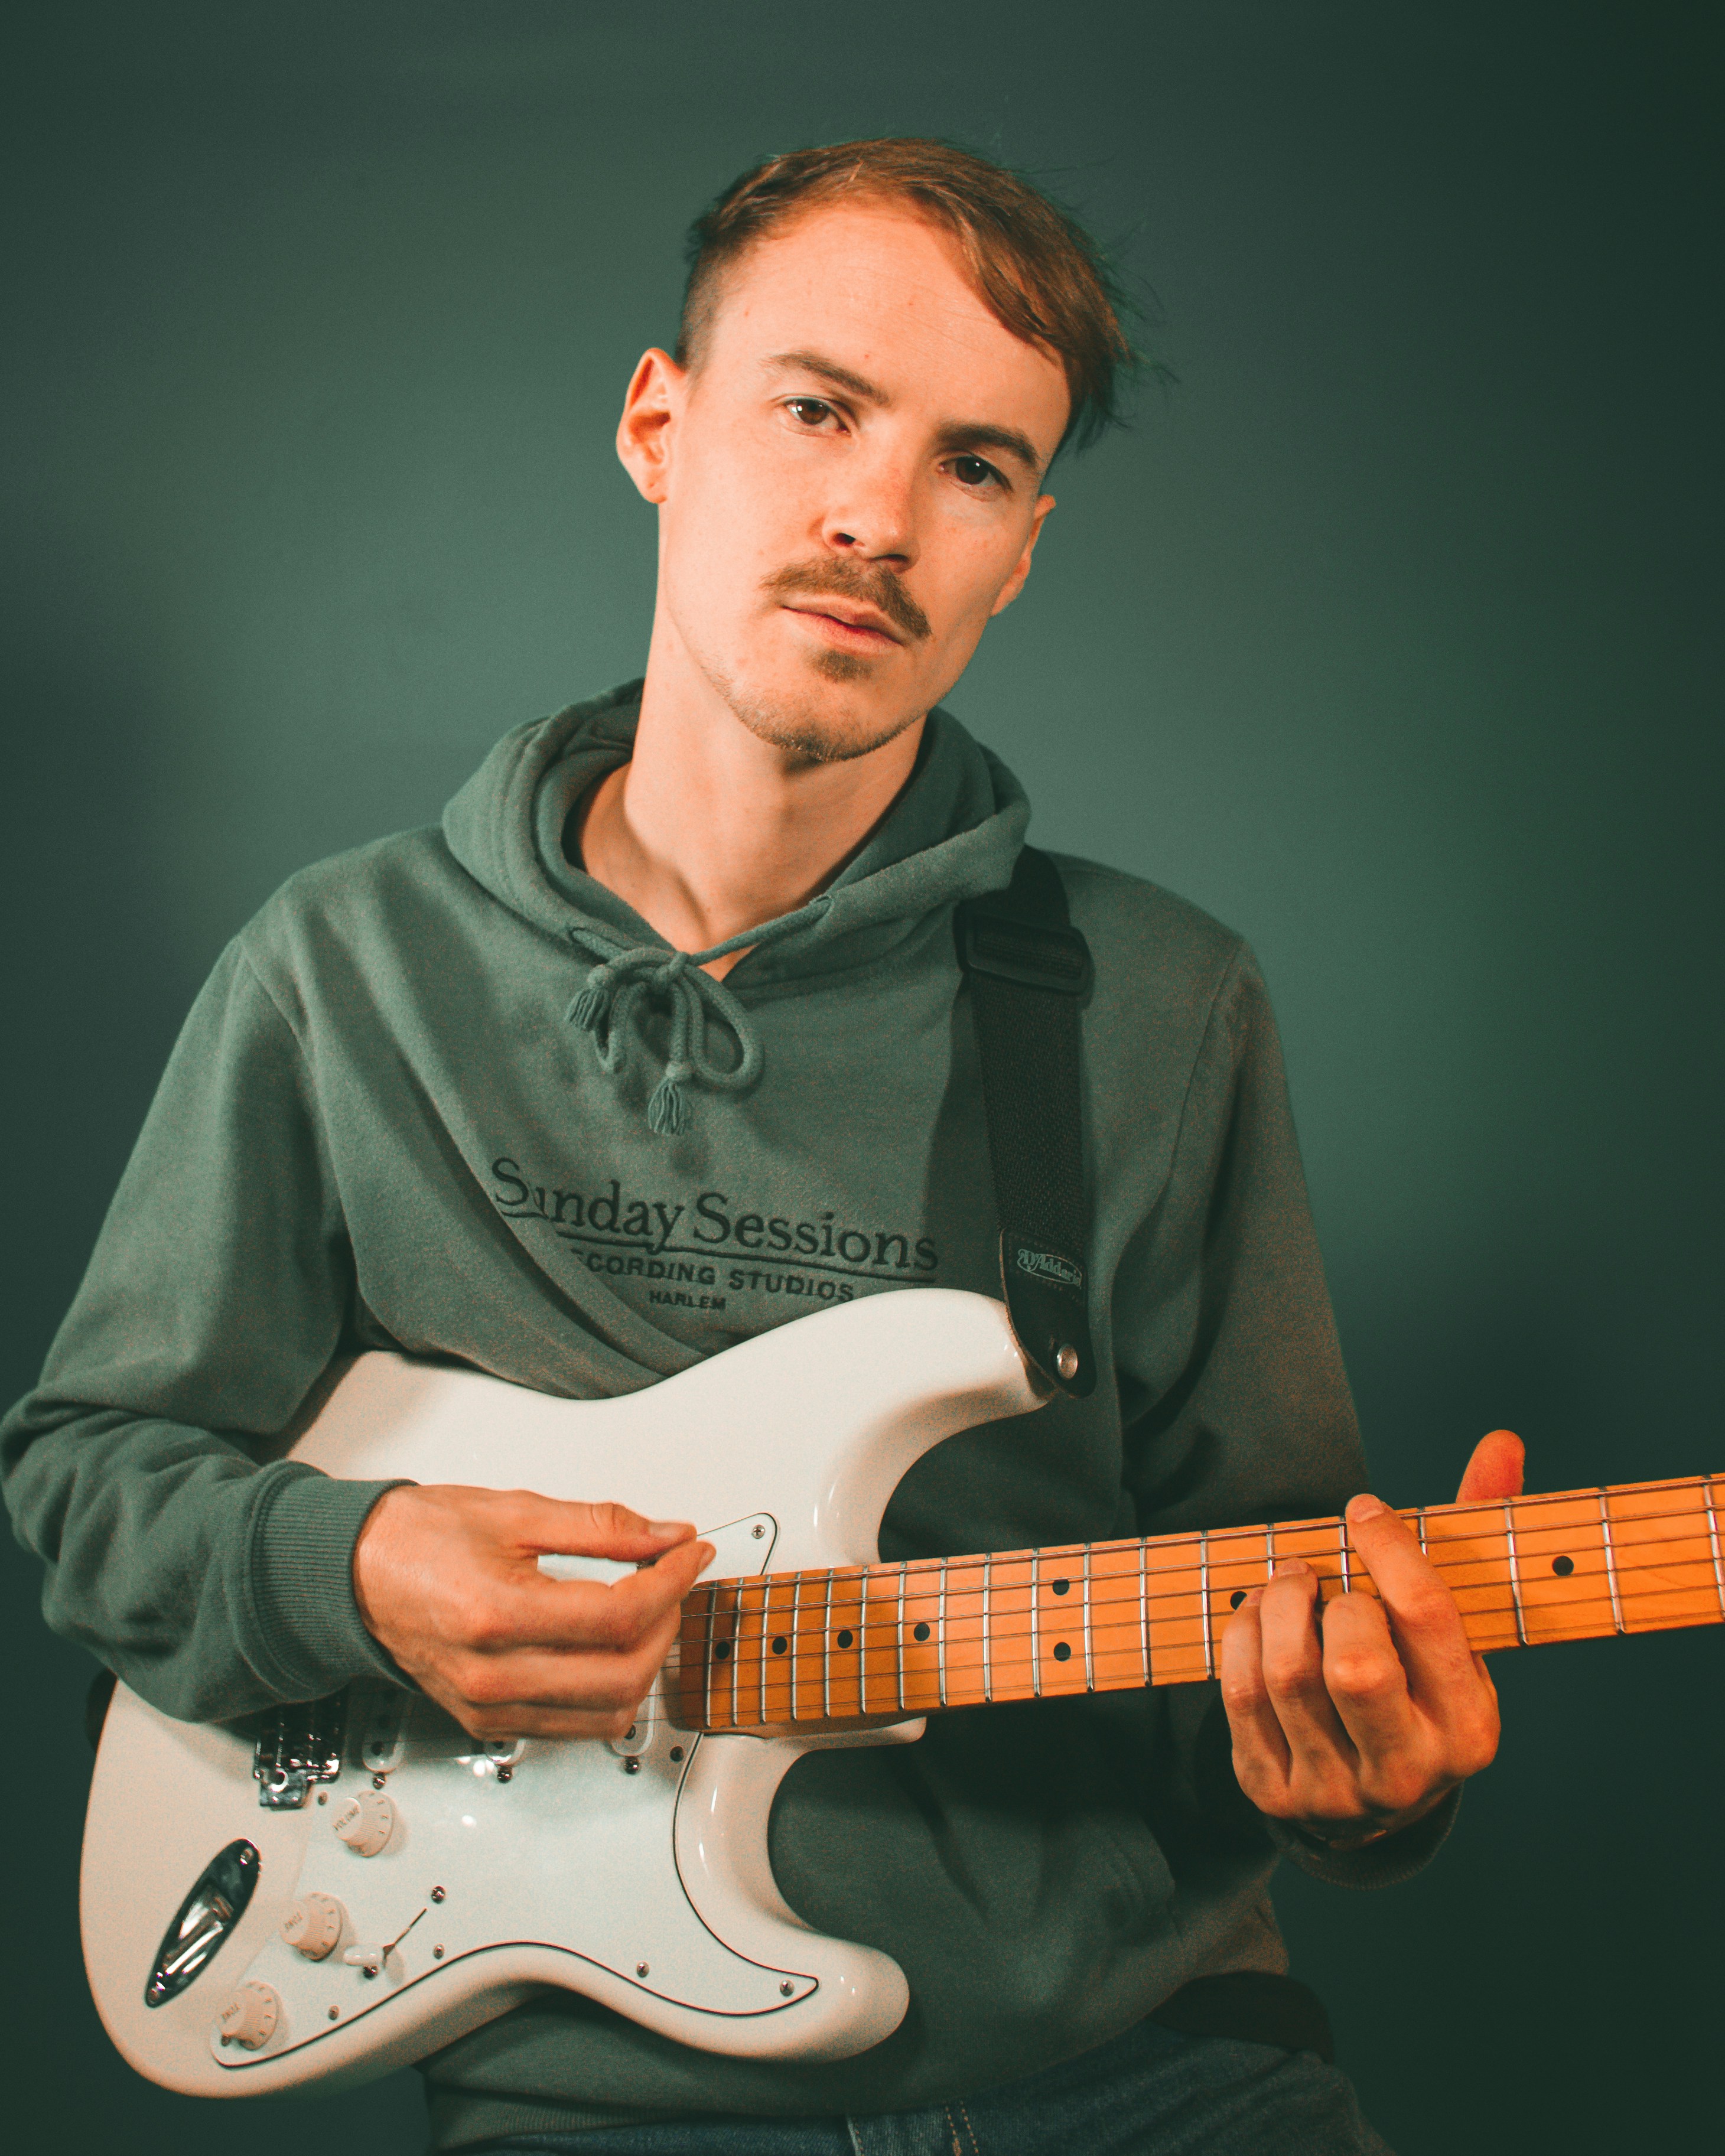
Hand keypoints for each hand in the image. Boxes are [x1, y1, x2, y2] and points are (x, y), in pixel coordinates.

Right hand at [352, 1484, 712, 1740]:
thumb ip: (601, 1526)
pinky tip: (613, 1647)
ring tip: (648, 1613)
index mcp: (496, 1615)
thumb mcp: (516, 1511)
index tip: (689, 1553)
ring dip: (645, 1665)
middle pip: (623, 1675)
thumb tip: (665, 1535)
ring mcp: (490, 1708)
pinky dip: (609, 1692)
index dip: (671, 1581)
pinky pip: (574, 1727)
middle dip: (667, 1623)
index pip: (618, 1615)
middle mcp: (493, 1676)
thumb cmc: (418, 1539)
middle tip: (673, 1579)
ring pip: (607, 1715)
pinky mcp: (488, 1723)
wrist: (354, 1574)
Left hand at [1219, 1429, 1524, 1847]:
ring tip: (1287, 1584)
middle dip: (1333, 1598)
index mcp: (1469, 1728)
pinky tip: (1258, 1618)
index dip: (1388, 1547)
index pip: (1428, 1619)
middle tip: (1322, 1575)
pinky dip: (1242, 1637)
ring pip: (1289, 1676)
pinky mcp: (1275, 1792)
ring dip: (1277, 1605)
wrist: (1374, 1800)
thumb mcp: (1458, 1628)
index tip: (1362, 1511)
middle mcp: (1409, 1771)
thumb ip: (1476, 1533)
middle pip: (1357, 1666)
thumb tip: (1501, 1443)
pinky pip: (1241, 1696)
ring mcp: (1338, 1790)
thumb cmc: (1417, 1684)